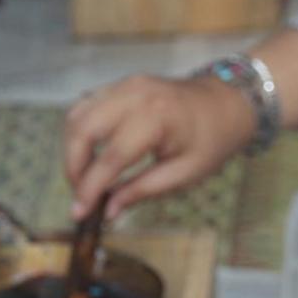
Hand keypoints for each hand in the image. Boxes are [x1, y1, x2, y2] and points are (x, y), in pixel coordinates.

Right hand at [63, 74, 253, 219]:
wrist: (225, 105)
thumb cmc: (210, 141)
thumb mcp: (184, 174)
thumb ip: (143, 190)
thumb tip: (109, 211)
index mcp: (156, 118)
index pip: (111, 157)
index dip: (91, 187)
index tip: (79, 212)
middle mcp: (135, 95)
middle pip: (83, 130)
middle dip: (73, 167)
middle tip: (80, 195)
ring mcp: (125, 85)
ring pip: (77, 115)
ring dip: (72, 149)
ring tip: (84, 178)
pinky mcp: (120, 85)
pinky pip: (86, 106)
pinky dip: (81, 132)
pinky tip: (90, 155)